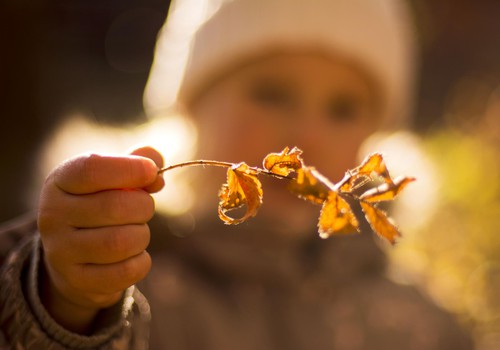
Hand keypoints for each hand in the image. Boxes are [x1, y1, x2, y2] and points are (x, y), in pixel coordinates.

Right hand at [38, 146, 163, 332]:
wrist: (75, 257)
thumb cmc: (101, 205)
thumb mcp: (111, 178)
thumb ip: (136, 161)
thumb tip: (155, 168)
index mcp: (59, 182)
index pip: (92, 169)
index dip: (129, 168)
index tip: (151, 171)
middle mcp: (52, 215)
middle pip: (115, 206)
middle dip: (143, 206)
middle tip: (144, 208)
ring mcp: (61, 251)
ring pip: (122, 242)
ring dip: (142, 235)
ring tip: (136, 232)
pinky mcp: (76, 280)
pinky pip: (126, 271)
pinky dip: (141, 261)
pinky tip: (133, 255)